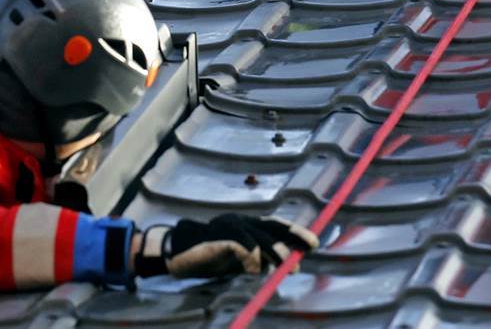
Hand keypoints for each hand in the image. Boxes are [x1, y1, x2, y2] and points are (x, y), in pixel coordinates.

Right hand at [132, 214, 318, 277]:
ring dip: (275, 252)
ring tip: (286, 265)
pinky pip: (242, 246)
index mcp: (246, 224)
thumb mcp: (237, 259)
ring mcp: (229, 226)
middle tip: (308, 250)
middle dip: (293, 238)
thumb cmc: (208, 256)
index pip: (275, 224)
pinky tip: (255, 271)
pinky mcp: (219, 236)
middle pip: (272, 227)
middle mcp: (240, 220)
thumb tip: (278, 265)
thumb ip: (256, 259)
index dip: (295, 232)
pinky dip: (252, 259)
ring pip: (260, 237)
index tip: (314, 243)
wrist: (176, 252)